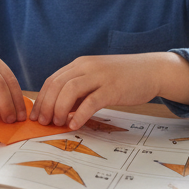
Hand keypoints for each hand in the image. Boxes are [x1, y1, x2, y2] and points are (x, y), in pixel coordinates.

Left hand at [31, 53, 188, 130]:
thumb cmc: (123, 78)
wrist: (152, 70)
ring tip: (58, 123)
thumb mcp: (96, 78)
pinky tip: (74, 124)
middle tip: (43, 123)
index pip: (52, 80)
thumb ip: (79, 90)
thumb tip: (59, 109)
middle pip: (57, 85)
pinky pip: (90, 101)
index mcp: (80, 64)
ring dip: (59, 109)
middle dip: (46, 106)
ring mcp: (100, 76)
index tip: (36, 115)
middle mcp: (87, 67)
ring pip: (69, 91)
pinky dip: (79, 114)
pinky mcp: (113, 88)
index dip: (41, 99)